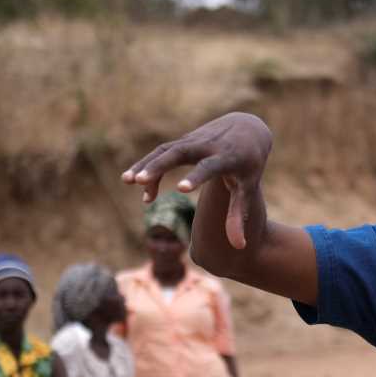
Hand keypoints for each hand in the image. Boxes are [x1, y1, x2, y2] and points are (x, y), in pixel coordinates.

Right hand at [122, 112, 272, 249]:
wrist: (247, 129)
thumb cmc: (249, 165)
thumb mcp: (247, 188)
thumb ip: (239, 216)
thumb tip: (240, 247)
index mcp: (228, 157)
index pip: (210, 167)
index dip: (196, 177)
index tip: (180, 189)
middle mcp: (208, 145)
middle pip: (180, 152)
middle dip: (158, 166)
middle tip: (138, 180)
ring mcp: (194, 140)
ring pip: (165, 150)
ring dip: (145, 164)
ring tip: (126, 180)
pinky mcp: (184, 140)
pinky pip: (162, 152)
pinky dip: (149, 164)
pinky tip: (136, 181)